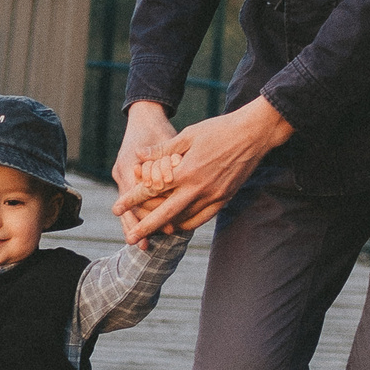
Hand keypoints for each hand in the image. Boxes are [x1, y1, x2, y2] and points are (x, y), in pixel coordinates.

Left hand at [114, 97, 293, 240]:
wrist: (254, 134)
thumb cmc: (218, 130)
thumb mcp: (187, 135)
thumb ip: (162, 150)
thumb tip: (138, 155)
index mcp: (185, 171)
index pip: (152, 190)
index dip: (132, 200)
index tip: (115, 208)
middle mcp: (198, 188)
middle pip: (165, 214)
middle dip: (145, 227)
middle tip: (128, 239)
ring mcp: (214, 196)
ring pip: (185, 219)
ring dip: (167, 227)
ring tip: (153, 232)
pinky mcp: (225, 198)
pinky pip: (203, 217)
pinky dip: (188, 223)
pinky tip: (179, 224)